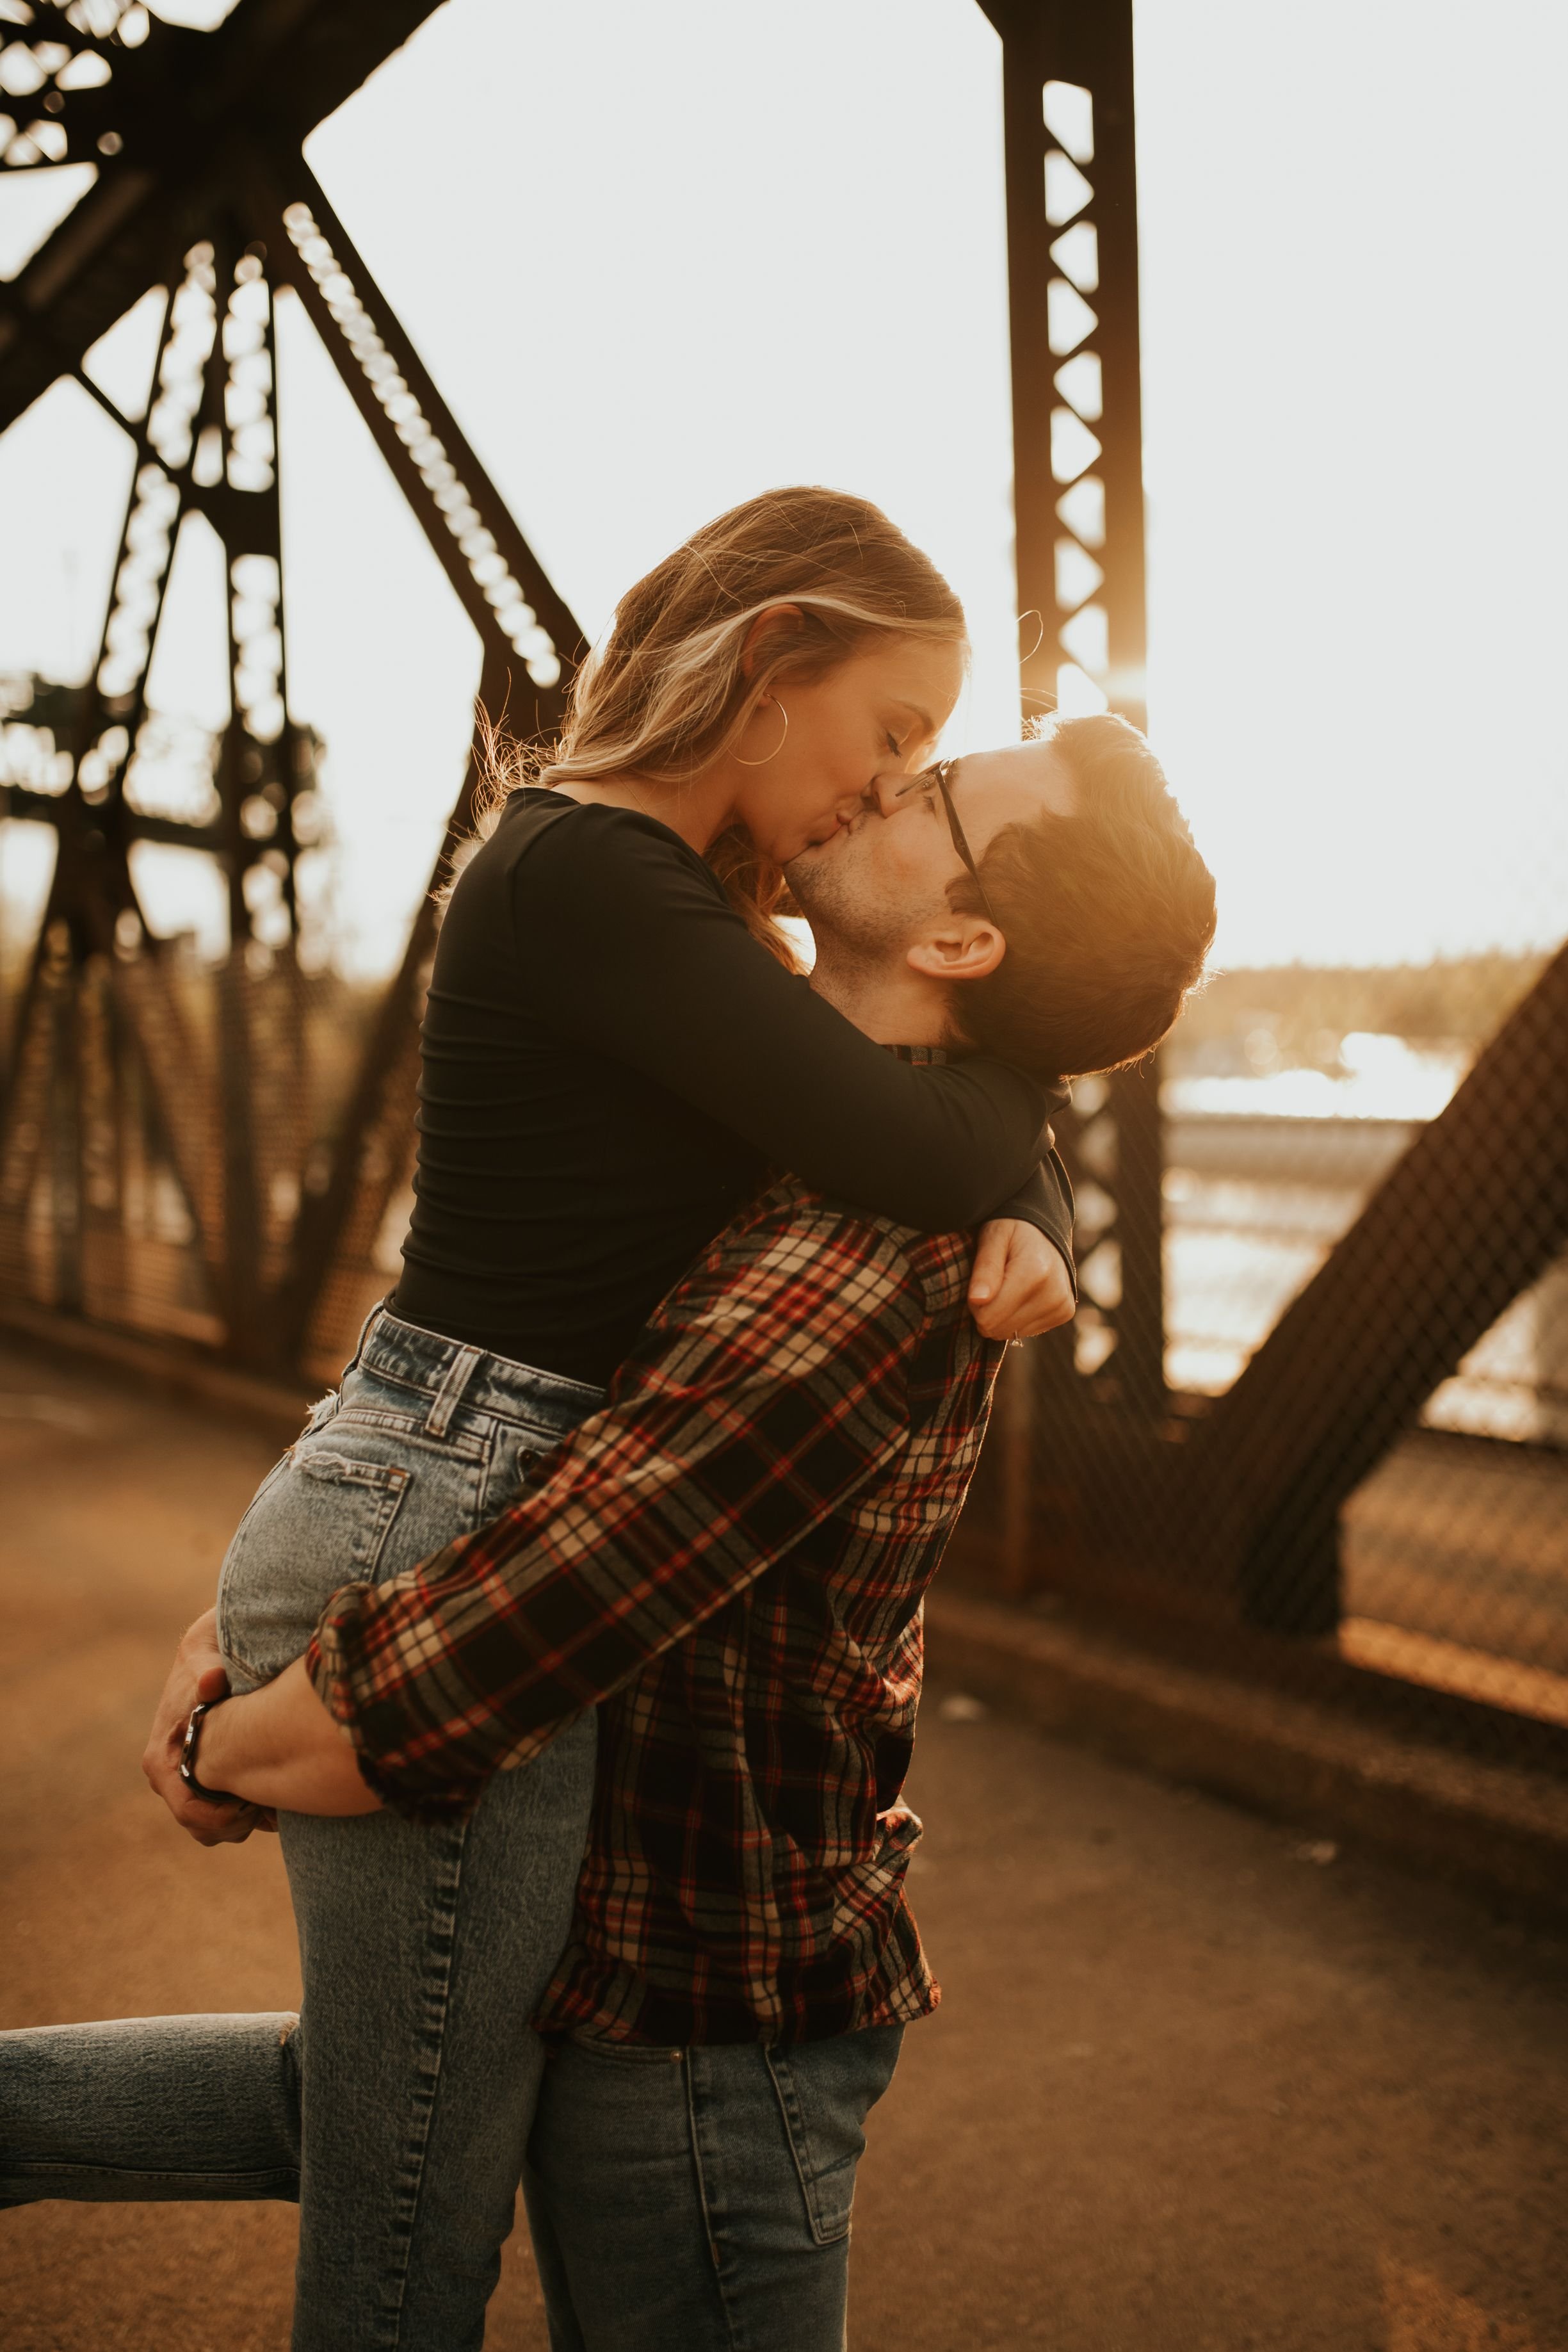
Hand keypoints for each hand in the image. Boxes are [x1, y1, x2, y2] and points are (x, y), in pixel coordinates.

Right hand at [141, 1608, 275, 1845]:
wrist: (206, 1655)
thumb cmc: (206, 1661)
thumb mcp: (206, 1664)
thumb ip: (207, 1674)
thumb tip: (211, 1681)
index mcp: (161, 1760)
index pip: (189, 1812)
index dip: (224, 1818)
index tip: (256, 1805)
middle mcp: (166, 1777)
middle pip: (202, 1827)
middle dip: (238, 1824)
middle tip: (271, 1806)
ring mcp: (182, 1782)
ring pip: (213, 1828)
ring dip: (243, 1821)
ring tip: (273, 1801)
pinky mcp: (200, 1781)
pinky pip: (221, 1816)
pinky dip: (246, 1813)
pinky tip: (272, 1796)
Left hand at [968, 1218, 1075, 1340]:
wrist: (1045, 1231)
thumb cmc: (1013, 1231)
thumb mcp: (993, 1238)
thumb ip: (985, 1268)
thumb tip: (977, 1300)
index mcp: (1034, 1272)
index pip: (988, 1316)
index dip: (975, 1303)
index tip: (980, 1283)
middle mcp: (1053, 1293)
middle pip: (999, 1328)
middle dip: (988, 1311)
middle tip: (992, 1285)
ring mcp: (1062, 1306)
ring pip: (1011, 1334)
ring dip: (1002, 1315)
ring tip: (1008, 1288)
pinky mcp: (1064, 1313)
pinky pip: (1025, 1332)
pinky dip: (1017, 1317)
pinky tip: (1022, 1296)